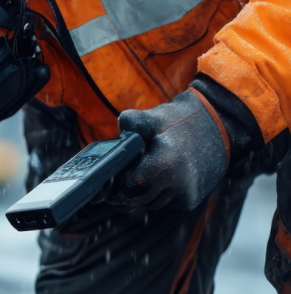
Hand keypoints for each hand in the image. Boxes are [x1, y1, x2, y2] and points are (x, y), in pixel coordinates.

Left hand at [106, 90, 228, 210]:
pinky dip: (154, 193)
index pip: (128, 189)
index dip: (112, 188)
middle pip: (136, 201)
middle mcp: (177, 186)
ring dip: (139, 194)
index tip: (102, 184)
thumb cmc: (181, 121)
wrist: (217, 127)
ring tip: (134, 174)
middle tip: (109, 184)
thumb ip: (128, 123)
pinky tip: (154, 177)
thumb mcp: (152, 116)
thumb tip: (112, 140)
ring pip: (149, 204)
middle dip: (122, 193)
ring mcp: (185, 196)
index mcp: (164, 166)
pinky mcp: (190, 201)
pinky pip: (162, 202)